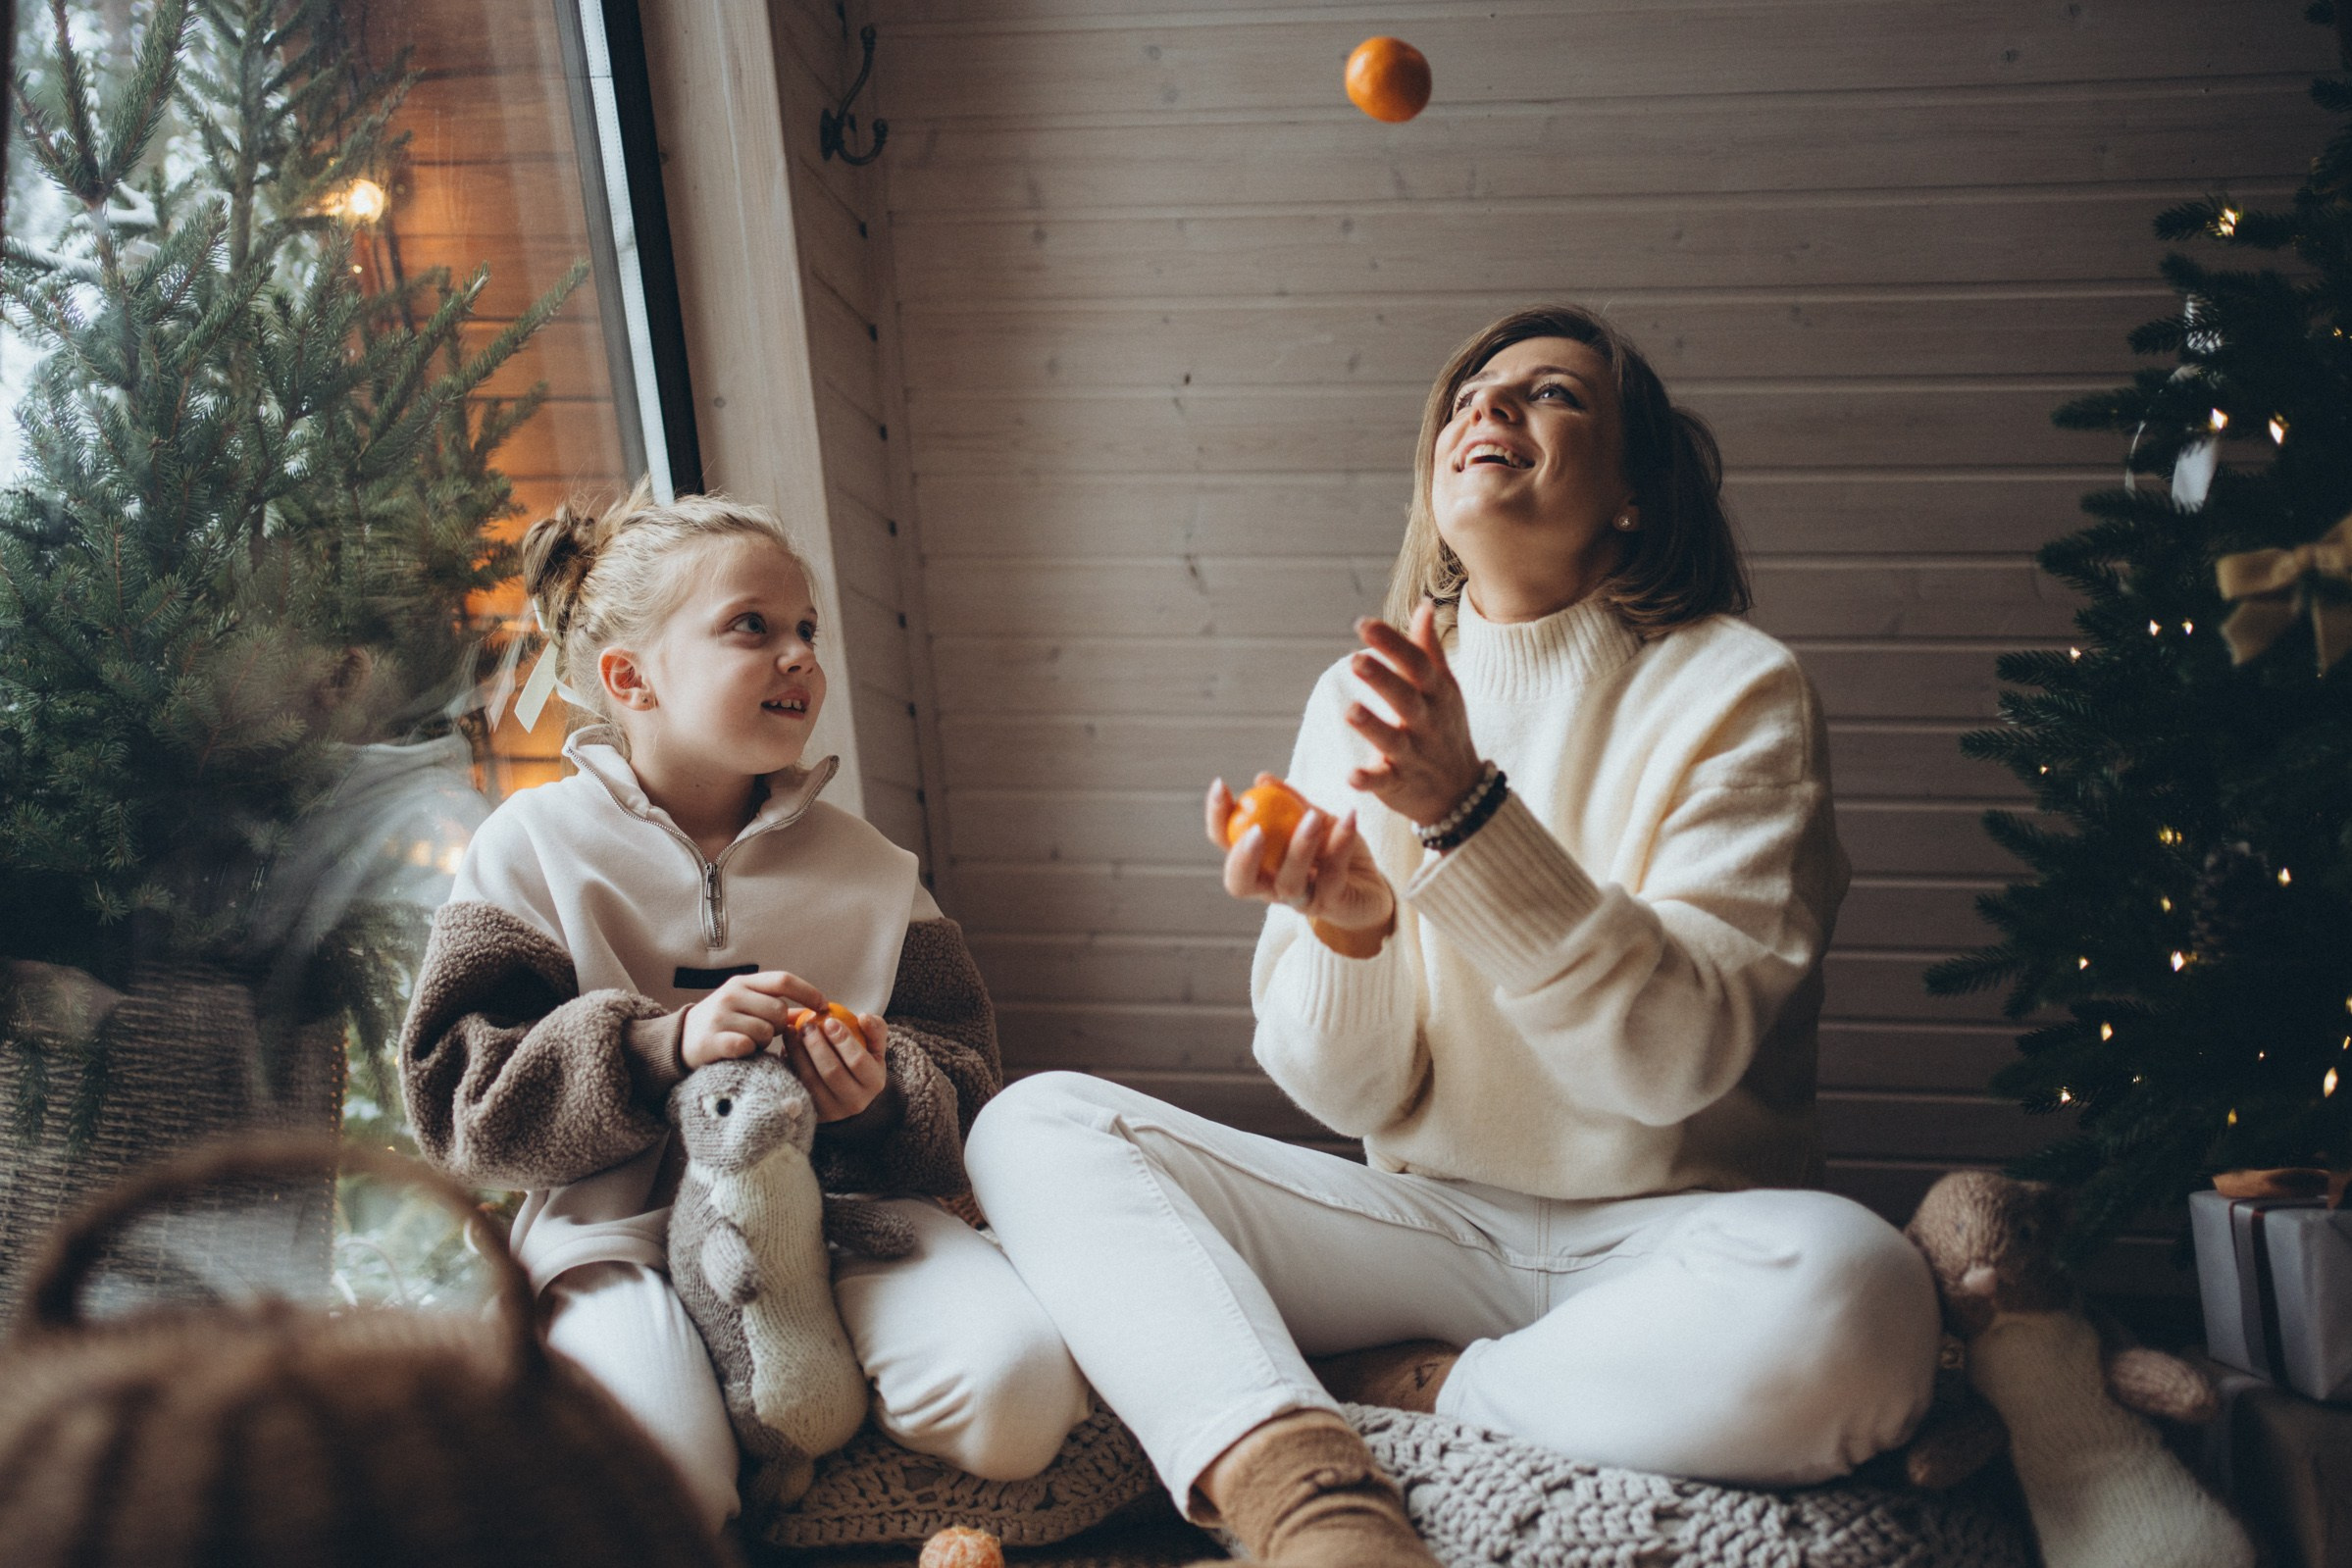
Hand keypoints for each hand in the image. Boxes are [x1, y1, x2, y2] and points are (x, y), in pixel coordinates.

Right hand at [682, 970, 825, 1068]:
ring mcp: (720, 1017)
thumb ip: (776, 1005)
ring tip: (748, 1042)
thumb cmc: (722, 1022)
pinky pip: (747, 1046)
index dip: (808, 992)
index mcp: (742, 982)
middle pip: (778, 1010)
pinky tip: (741, 1051)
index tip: (823, 1006)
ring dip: (763, 1042)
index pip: (783, 980)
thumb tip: (814, 1009)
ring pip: (765, 1031)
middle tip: (766, 1033)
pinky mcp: (712, 1040)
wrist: (680, 1040)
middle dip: (779, 1026)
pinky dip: (749, 1051)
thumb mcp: (746, 1004)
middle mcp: (731, 995)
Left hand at [783, 1006, 890, 1121]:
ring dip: (798, 1053)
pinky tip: (786, 1048)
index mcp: (873, 1083)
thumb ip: (875, 1029)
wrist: (848, 1095)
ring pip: (811, 1080)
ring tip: (792, 1032)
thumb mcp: (875, 1047)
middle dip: (816, 1045)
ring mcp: (831, 1111)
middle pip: (832, 1072)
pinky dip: (790, 1065)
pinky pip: (797, 1085)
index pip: (858, 1061)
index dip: (843, 1039)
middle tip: (806, 1025)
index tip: (829, 1020)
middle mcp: (854, 1102)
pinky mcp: (812, 1112)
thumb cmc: (861, 1064)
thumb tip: (864, 1016)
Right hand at [1206, 773, 1394, 935]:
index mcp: (1258, 864)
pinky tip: (1349, 816)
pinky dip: (1341, 842)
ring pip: (1289, 883)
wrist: (1371, 886)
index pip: (1225, 844)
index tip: (1220, 784)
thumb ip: (1291, 804)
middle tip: (1256, 829)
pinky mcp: (1331, 905)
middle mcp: (1270, 887)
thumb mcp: (1313, 821)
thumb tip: (1261, 778)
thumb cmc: (1333, 852)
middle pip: (1239, 882)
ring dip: (1298, 848)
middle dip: (1242, 857)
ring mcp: (1300, 900)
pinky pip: (1333, 875)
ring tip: (1312, 817)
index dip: (1217, 818)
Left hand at [1344, 603, 1484, 825]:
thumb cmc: (1446, 728)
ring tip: (1350, 711)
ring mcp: (1414, 755)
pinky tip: (1351, 775)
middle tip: (1356, 660)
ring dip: (1372, 727)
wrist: (1461, 791)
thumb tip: (1424, 605)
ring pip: (1393, 740)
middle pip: (1405, 699)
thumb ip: (1428, 650)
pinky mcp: (1399, 785)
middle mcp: (1427, 723)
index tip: (1363, 623)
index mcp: (1436, 694)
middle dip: (1383, 680)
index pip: (1416, 664)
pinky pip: (1383, 782)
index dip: (1392, 643)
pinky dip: (1368, 780)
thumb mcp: (1444, 688)